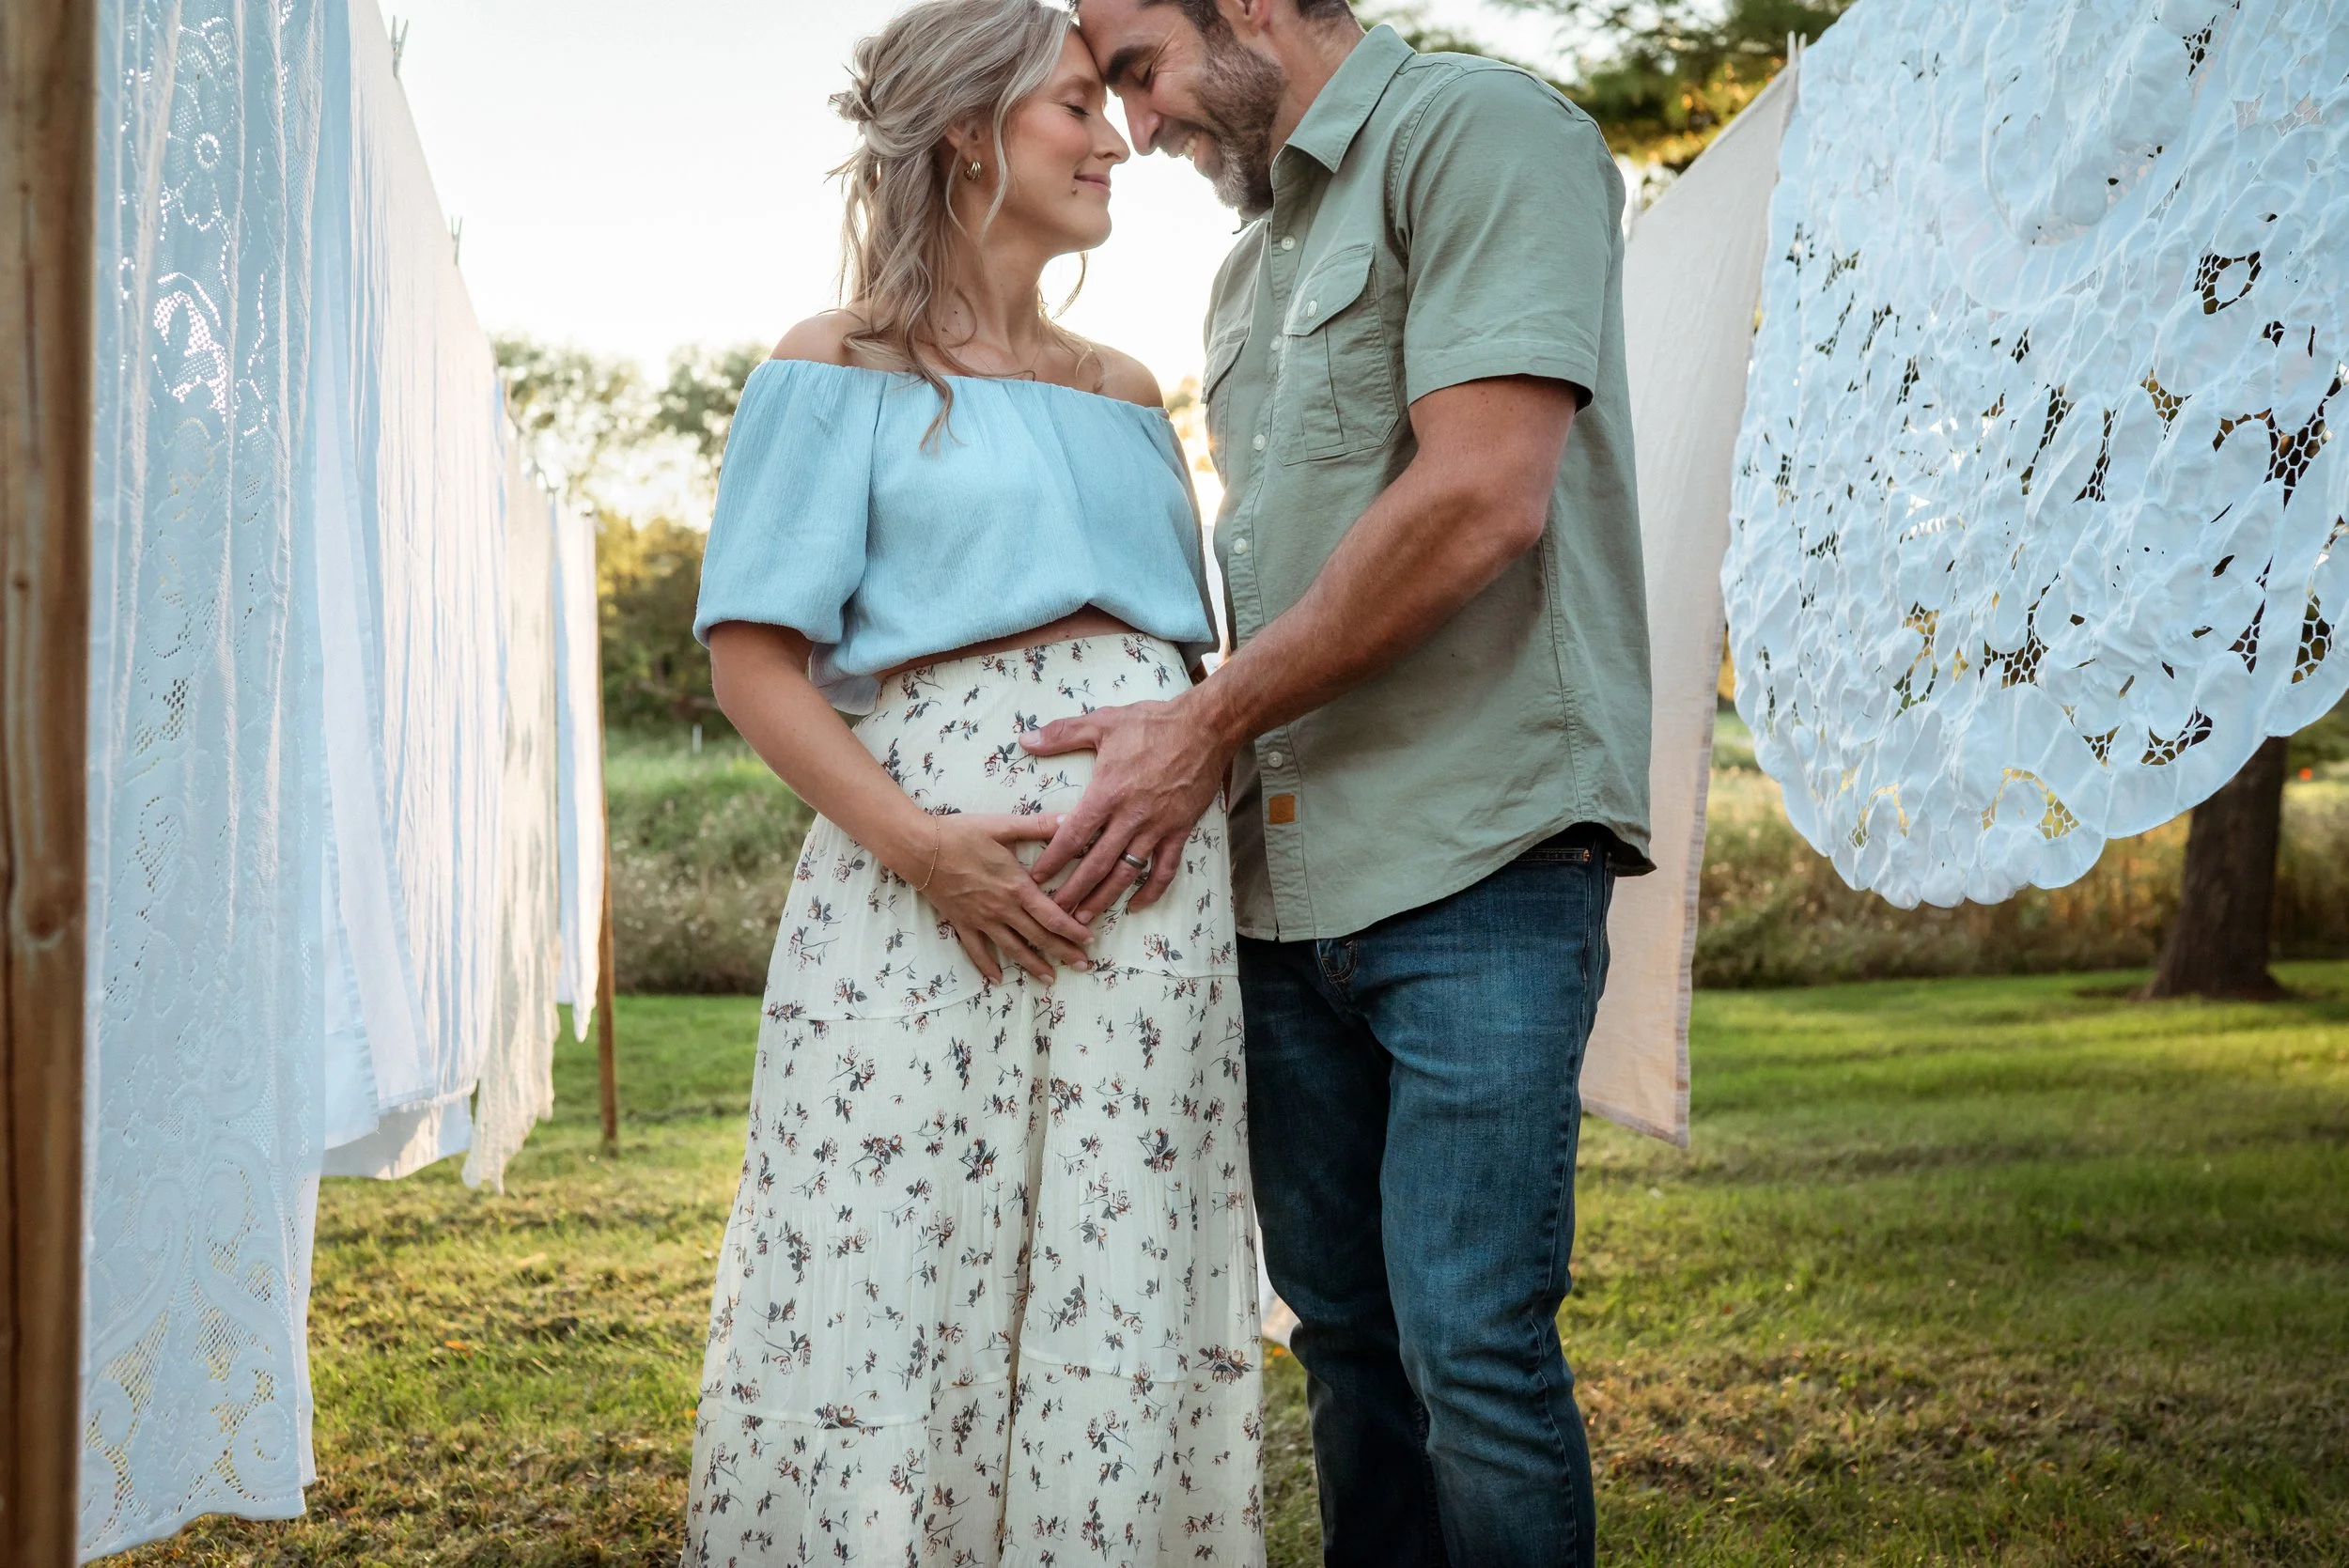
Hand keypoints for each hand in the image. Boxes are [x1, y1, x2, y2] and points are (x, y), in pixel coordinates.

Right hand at [913, 813, 1096, 984]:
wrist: (920, 849)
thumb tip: (1070, 819)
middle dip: (1064, 953)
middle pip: (1039, 937)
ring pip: (1012, 949)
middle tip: (1083, 966)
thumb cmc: (961, 834)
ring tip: (1051, 979)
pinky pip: (976, 951)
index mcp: (1017, 887)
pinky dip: (987, 967)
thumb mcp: (1002, 825)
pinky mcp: (961, 923)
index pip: (1053, 915)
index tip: (1090, 940)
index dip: (1073, 930)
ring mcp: (981, 920)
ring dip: (1034, 966)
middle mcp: (1002, 909)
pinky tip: (997, 980)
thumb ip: (1038, 825)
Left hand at [1021, 694, 1233, 919]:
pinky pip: (1165, 869)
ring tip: (1084, 920)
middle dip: (1073, 893)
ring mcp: (1157, 828)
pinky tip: (1136, 906)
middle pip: (1096, 865)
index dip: (1053, 861)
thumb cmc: (1152, 723)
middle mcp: (1130, 817)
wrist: (1206, 727)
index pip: (1073, 836)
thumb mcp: (1102, 722)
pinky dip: (1151, 892)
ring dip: (1104, 899)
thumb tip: (1025, 740)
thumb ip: (1061, 734)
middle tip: (1054, 915)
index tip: (1036, 879)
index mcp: (1107, 793)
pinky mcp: (1179, 831)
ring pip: (1126, 874)